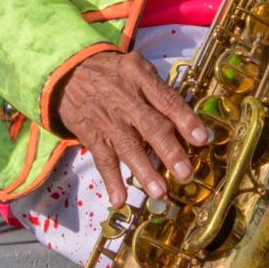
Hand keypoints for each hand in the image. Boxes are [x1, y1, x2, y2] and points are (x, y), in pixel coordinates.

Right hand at [52, 48, 216, 209]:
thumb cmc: (113, 73)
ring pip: (127, 147)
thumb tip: (188, 125)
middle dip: (169, 151)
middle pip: (150, 126)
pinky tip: (120, 199)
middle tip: (184, 173)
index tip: (201, 139)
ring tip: (159, 192)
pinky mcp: (91, 135)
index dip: (185, 120)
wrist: (67, 72)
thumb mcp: (137, 68)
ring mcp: (107, 119)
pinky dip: (111, 180)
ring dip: (144, 171)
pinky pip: (102, 160)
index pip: (167, 100)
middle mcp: (124, 98)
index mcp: (140, 78)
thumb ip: (160, 93)